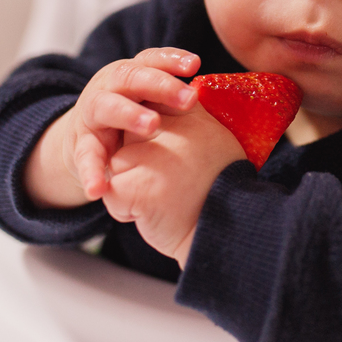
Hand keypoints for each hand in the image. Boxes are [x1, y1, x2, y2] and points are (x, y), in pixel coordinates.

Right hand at [24, 47, 202, 208]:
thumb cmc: (131, 119)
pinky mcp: (81, 144)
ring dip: (130, 113)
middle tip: (187, 99)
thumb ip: (175, 99)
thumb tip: (217, 100)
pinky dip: (92, 172)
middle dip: (161, 85)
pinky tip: (100, 189)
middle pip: (131, 77)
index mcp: (131, 75)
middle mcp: (109, 87)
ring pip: (107, 106)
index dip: (171, 60)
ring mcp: (93, 114)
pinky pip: (86, 157)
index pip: (151, 60)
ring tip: (152, 125)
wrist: (85, 142)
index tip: (195, 65)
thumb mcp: (150, 104)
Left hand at [102, 102, 245, 265]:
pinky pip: (113, 193)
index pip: (149, 110)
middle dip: (138, 163)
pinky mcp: (139, 186)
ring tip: (164, 199)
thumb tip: (156, 111)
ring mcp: (154, 156)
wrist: (228, 231)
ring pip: (117, 165)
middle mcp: (172, 129)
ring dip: (130, 187)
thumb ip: (183, 122)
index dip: (151, 138)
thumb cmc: (216, 189)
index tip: (170, 157)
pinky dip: (125, 210)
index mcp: (189, 114)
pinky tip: (154, 213)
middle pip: (129, 138)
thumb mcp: (211, 139)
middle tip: (171, 183)